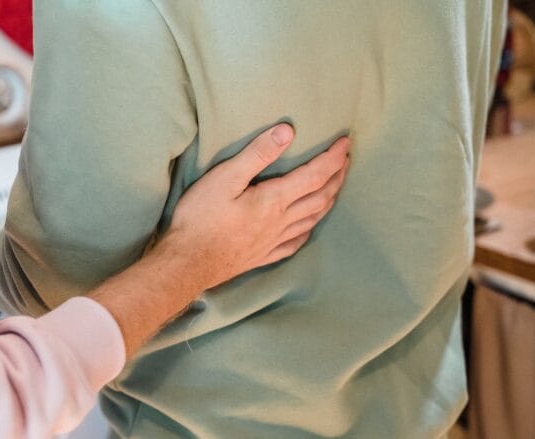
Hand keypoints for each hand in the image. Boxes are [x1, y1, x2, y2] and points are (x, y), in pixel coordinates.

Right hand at [90, 123, 349, 357]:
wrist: (188, 263)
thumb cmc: (201, 218)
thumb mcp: (225, 178)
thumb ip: (257, 154)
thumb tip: (287, 131)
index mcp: (274, 200)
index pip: (315, 174)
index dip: (333, 157)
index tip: (345, 141)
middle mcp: (281, 221)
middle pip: (320, 197)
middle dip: (337, 176)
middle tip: (346, 159)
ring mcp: (273, 241)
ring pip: (312, 219)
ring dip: (329, 200)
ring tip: (335, 186)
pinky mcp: (262, 255)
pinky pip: (295, 243)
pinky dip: (308, 230)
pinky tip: (308, 228)